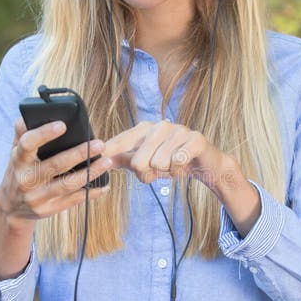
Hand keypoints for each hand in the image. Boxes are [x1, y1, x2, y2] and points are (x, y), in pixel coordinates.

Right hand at [0, 118, 110, 223]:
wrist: (11, 207)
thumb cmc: (19, 172)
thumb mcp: (15, 153)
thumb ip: (23, 133)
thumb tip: (31, 114)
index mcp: (18, 161)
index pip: (28, 144)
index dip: (44, 134)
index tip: (62, 125)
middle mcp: (27, 179)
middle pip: (56, 165)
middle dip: (80, 154)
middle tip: (99, 144)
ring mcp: (38, 197)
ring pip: (68, 184)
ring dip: (90, 173)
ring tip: (107, 161)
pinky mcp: (49, 209)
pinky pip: (73, 200)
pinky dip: (91, 193)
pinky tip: (104, 185)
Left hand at [104, 119, 226, 186]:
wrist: (204, 164)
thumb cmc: (171, 161)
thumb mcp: (145, 161)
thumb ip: (123, 159)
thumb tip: (100, 159)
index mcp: (145, 129)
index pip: (121, 142)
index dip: (109, 153)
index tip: (97, 158)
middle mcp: (160, 126)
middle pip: (138, 161)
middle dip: (146, 174)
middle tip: (156, 171)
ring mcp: (179, 130)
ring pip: (158, 163)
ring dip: (165, 173)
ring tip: (172, 166)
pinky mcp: (195, 139)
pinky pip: (178, 162)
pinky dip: (178, 171)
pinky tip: (183, 166)